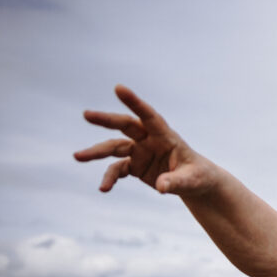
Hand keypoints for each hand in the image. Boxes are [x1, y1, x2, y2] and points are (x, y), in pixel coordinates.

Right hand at [74, 85, 226, 195]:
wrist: (195, 183)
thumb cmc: (198, 176)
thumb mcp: (192, 181)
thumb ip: (177, 182)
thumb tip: (161, 187)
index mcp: (166, 137)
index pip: (150, 116)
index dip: (135, 103)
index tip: (118, 88)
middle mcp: (150, 140)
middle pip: (125, 126)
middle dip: (106, 120)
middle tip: (86, 115)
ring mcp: (140, 152)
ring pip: (114, 148)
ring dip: (97, 152)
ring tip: (77, 157)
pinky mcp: (135, 165)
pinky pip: (117, 169)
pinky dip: (110, 178)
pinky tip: (104, 188)